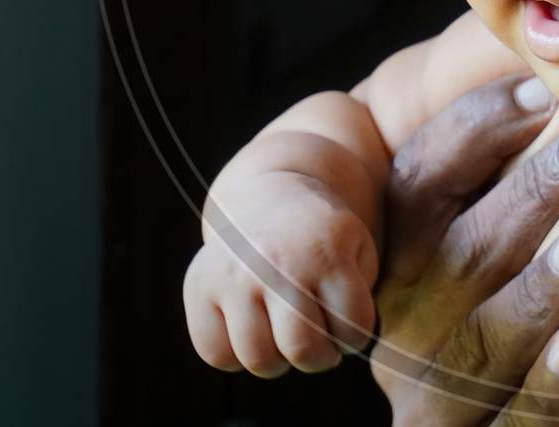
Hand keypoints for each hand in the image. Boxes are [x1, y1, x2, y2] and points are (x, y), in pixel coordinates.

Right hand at [183, 166, 378, 376]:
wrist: (270, 197)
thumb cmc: (321, 240)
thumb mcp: (358, 252)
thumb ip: (358, 299)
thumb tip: (337, 347)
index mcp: (325, 254)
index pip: (350, 328)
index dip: (354, 337)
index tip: (346, 325)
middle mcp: (275, 264)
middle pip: (302, 350)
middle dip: (318, 357)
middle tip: (317, 340)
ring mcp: (233, 276)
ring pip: (258, 359)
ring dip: (278, 360)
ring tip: (284, 335)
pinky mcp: (199, 287)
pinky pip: (216, 354)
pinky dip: (235, 356)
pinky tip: (252, 330)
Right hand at [371, 74, 558, 425]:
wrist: (453, 426)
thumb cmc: (470, 307)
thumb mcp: (452, 240)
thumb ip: (483, 174)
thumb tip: (546, 66)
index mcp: (396, 254)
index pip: (424, 179)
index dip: (479, 127)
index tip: (545, 88)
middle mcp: (404, 319)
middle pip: (464, 249)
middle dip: (530, 191)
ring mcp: (436, 388)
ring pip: (488, 337)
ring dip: (539, 288)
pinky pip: (512, 423)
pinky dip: (544, 390)